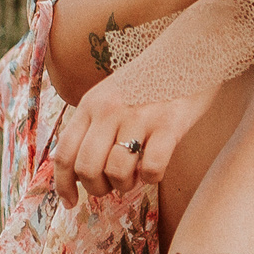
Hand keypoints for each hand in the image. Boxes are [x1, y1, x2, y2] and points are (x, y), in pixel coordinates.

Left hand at [53, 82, 217, 202]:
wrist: (190, 50)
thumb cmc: (149, 82)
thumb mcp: (110, 96)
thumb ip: (93, 126)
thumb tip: (78, 172)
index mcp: (90, 105)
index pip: (65, 154)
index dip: (62, 185)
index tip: (69, 202)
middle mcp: (109, 110)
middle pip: (87, 168)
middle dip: (97, 188)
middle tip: (112, 186)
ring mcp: (139, 117)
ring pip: (117, 172)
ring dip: (126, 184)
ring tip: (136, 174)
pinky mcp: (169, 124)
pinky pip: (152, 168)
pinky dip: (153, 177)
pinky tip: (157, 167)